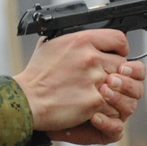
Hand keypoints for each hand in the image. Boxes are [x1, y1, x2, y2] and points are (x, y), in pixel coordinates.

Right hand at [13, 29, 143, 145]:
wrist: (26, 100)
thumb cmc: (34, 76)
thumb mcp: (48, 46)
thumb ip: (69, 39)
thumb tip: (79, 36)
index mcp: (80, 41)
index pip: (118, 38)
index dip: (120, 48)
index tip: (117, 54)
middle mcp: (90, 58)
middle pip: (121, 63)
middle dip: (113, 72)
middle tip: (104, 80)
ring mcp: (93, 80)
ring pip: (120, 85)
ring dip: (112, 91)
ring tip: (100, 95)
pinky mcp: (93, 101)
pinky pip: (112, 104)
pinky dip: (105, 108)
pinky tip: (94, 108)